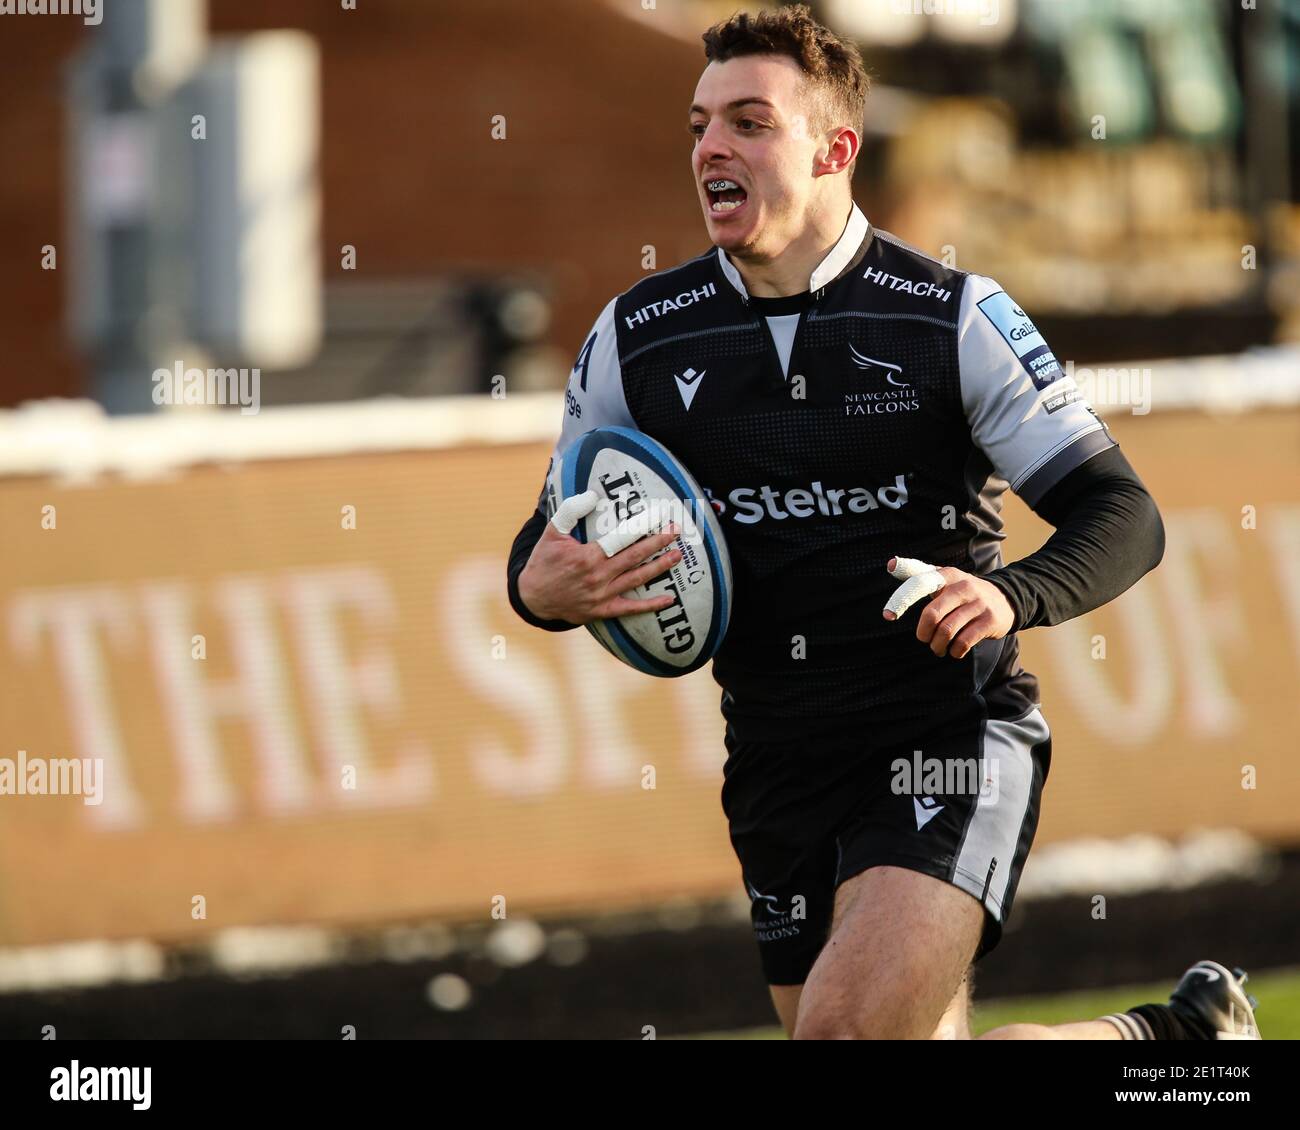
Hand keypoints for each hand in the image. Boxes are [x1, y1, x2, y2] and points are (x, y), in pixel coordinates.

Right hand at [518, 492, 683, 624]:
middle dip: (658, 542)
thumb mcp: (552, 533)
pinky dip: (650, 605)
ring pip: (637, 579)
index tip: (659, 517)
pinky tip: (669, 599)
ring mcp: (602, 596)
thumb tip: (591, 495)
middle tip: (677, 531)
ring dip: (659, 567)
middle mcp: (598, 576)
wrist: (533, 598)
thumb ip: (570, 512)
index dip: (642, 526)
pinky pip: (630, 608)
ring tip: (677, 555)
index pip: (621, 538)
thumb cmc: (544, 562)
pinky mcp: (603, 610)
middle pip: (635, 556)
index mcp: (587, 556)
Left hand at [881, 556, 1014, 659]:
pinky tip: (955, 651)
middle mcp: (963, 586)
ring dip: (938, 645)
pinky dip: (955, 651)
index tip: (888, 616)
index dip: (901, 599)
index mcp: (947, 575)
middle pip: (932, 614)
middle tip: (924, 639)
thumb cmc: (963, 592)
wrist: (1006, 599)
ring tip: (938, 648)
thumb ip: (918, 573)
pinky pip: (964, 642)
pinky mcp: (989, 621)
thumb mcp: (945, 579)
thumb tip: (891, 564)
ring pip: (947, 631)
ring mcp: (978, 604)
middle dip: (923, 633)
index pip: (920, 583)